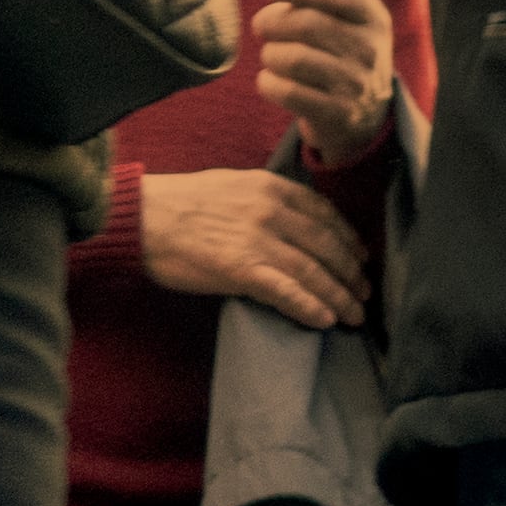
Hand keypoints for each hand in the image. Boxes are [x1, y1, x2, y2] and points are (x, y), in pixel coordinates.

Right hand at [143, 169, 371, 328]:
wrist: (140, 217)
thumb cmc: (175, 204)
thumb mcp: (230, 185)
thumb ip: (262, 199)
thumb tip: (281, 218)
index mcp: (272, 187)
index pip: (325, 213)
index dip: (347, 238)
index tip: (359, 257)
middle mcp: (274, 211)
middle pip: (326, 244)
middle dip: (351, 272)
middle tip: (365, 292)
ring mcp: (259, 240)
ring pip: (313, 270)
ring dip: (339, 295)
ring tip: (354, 314)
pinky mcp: (241, 269)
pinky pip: (286, 291)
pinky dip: (310, 306)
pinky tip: (326, 320)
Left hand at [250, 0, 394, 164]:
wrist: (365, 113)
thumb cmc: (343, 54)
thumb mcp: (349, 21)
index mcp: (373, 19)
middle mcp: (368, 49)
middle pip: (307, 25)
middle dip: (273, 23)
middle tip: (261, 27)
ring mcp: (354, 83)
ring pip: (294, 59)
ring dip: (270, 54)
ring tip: (270, 55)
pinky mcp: (336, 112)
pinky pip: (288, 92)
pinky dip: (268, 83)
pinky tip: (268, 79)